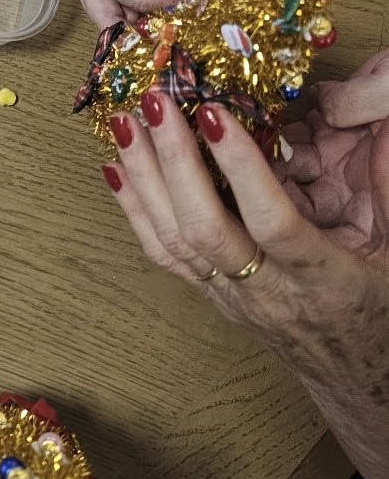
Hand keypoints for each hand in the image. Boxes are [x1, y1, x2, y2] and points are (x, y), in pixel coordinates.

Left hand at [101, 87, 388, 346]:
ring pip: (173, 240)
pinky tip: (116, 167)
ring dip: (145, 177)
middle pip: (204, 228)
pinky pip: (161, 253)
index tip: (215, 115)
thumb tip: (385, 124)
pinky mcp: (208, 295)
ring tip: (126, 123)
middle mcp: (266, 290)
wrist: (350, 375)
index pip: (272, 222)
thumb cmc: (375, 312)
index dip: (240, 168)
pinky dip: (134, 207)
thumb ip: (388, 188)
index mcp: (321, 279)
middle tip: (157, 104)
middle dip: (175, 162)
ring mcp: (230, 296)